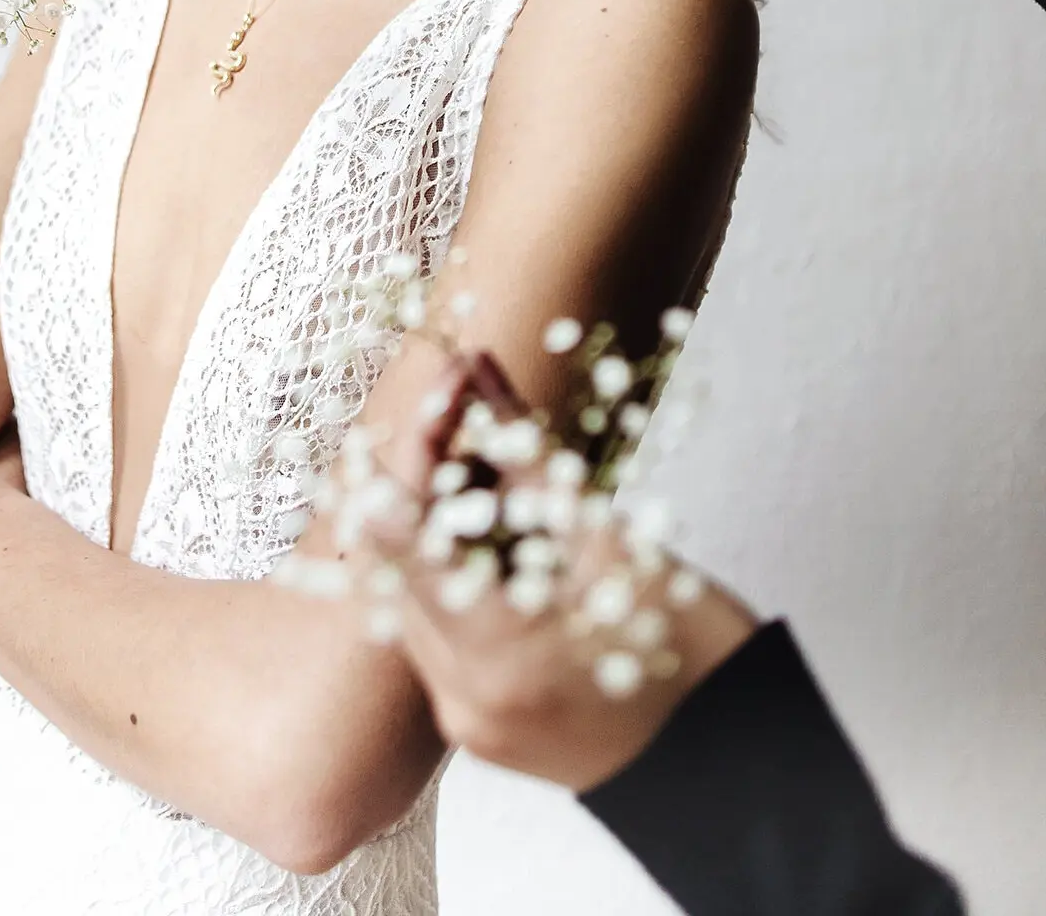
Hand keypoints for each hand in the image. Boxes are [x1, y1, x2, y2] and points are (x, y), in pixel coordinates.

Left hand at [374, 353, 757, 790]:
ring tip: (511, 486)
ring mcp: (464, 720)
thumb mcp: (610, 541)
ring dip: (443, 527)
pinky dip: (461, 577)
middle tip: (482, 424)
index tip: (444, 396)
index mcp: (499, 654)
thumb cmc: (695, 658)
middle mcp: (463, 697)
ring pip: (413, 594)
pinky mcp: (475, 724)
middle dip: (431, 481)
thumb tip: (477, 370)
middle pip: (399, 560)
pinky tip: (514, 544)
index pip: (398, 536)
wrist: (736, 762)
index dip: (416, 450)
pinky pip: (439, 634)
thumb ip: (525, 455)